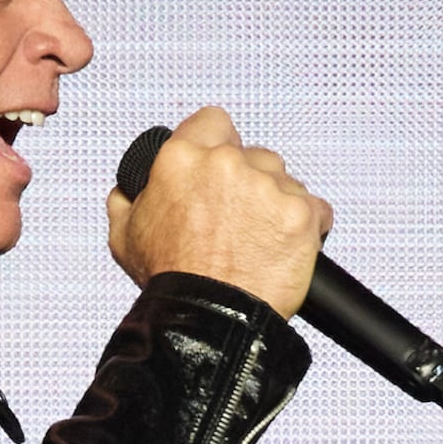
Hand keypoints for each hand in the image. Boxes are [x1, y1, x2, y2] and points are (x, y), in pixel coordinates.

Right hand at [107, 107, 333, 316]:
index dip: (218, 145)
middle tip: (239, 221)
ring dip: (277, 205)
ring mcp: (267, 187)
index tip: (220, 171)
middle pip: (253, 155)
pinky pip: (317, 210)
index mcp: (183, 158)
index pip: (214, 122)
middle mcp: (226, 164)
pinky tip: (287, 249)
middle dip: (250, 183)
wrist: (209, 322)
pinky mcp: (300, 214)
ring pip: (285, 182)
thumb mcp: (125, 236)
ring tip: (261, 242)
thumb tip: (127, 189)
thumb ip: (127, 199)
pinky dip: (308, 228)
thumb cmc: (173, 283)